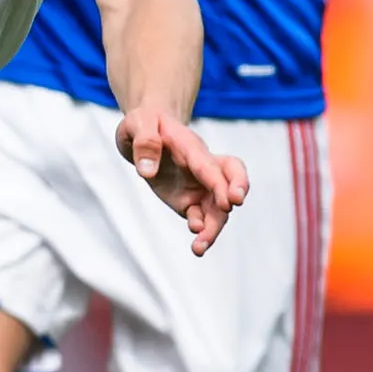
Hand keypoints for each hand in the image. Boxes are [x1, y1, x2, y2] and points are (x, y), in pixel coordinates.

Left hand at [115, 105, 247, 255]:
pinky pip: (201, 217)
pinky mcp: (189, 200)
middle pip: (230, 181)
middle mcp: (202, 167)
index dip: (222, 183)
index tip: (229, 202)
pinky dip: (200, 230)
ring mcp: (199, 185)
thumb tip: (147, 172)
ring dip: (214, 227)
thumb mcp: (137, 124)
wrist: (144, 131)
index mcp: (191, 148)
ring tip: (199, 248)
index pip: (211, 166)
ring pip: (217, 207)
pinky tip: (196, 245)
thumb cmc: (144, 123)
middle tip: (229, 210)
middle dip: (234, 196)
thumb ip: (144, 143)